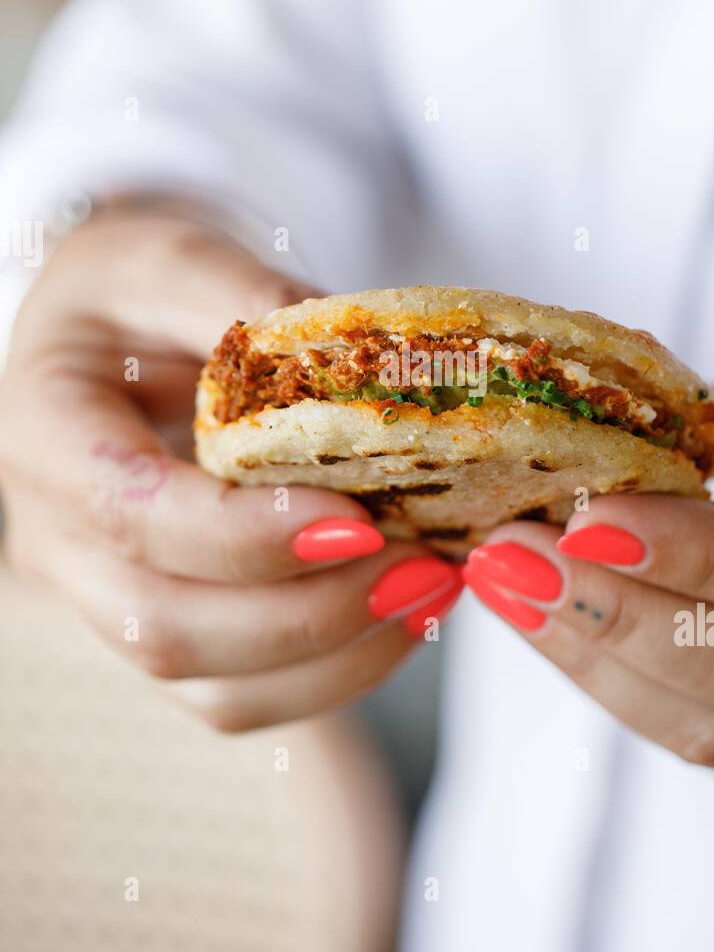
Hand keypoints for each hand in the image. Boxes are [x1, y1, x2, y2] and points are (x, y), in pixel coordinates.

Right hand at [0, 209, 461, 728]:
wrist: (120, 330)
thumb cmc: (139, 288)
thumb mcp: (177, 256)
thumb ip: (248, 299)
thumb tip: (356, 363)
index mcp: (46, 433)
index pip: (130, 514)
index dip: (244, 534)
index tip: (359, 518)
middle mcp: (59, 537)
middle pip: (166, 625)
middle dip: (308, 614)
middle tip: (420, 568)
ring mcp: (110, 598)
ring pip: (212, 687)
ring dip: (337, 657)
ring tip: (429, 590)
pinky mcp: (171, 628)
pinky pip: (245, 695)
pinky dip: (335, 672)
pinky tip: (404, 614)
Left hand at [463, 389, 713, 795]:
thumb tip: (641, 414)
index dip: (699, 556)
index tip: (589, 522)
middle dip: (615, 611)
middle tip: (509, 550)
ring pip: (711, 728)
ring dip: (593, 657)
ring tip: (505, 585)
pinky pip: (700, 745)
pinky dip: (613, 688)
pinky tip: (547, 627)